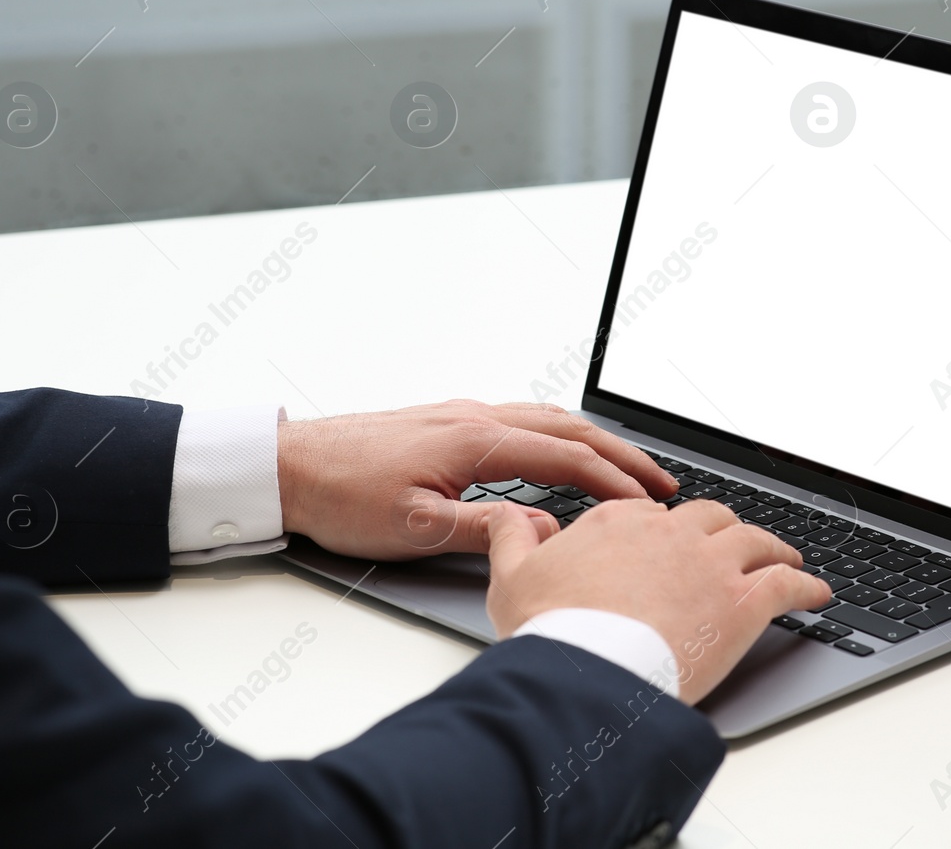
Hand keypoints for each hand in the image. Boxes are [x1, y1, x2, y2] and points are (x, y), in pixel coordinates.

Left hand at [276, 399, 678, 560]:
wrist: (290, 465)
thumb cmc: (341, 494)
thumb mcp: (414, 528)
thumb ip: (483, 530)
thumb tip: (540, 535)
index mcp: (474, 440)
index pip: (565, 456)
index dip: (614, 480)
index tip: (648, 502)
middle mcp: (474, 417)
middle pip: (568, 428)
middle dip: (621, 454)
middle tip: (660, 482)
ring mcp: (462, 415)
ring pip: (547, 418)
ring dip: (593, 440)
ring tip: (625, 467)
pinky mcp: (448, 421)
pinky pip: (522, 419)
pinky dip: (560, 433)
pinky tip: (561, 449)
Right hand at [484, 499, 830, 704]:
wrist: (586, 674)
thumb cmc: (550, 631)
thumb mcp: (510, 577)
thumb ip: (512, 537)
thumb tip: (509, 513)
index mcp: (617, 522)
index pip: (652, 514)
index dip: (666, 532)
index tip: (672, 545)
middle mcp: (669, 533)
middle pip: (710, 518)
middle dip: (725, 530)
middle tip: (733, 545)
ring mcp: (710, 565)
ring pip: (754, 541)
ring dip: (773, 548)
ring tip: (784, 558)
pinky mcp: (741, 603)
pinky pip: (786, 584)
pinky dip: (805, 585)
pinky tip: (815, 592)